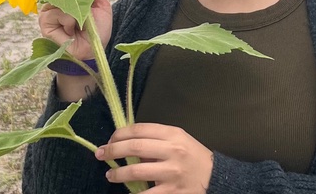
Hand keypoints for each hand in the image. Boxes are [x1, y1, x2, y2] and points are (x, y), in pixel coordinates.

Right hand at [39, 0, 111, 60]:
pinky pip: (56, 12)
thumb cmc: (98, 29)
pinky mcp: (45, 21)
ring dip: (74, 11)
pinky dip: (68, 21)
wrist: (93, 50)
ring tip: (79, 24)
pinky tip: (71, 30)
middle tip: (85, 10)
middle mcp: (57, 1)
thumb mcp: (101, 5)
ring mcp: (49, 10)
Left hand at [95, 123, 213, 192]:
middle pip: (135, 147)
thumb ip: (156, 140)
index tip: (110, 138)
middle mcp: (172, 151)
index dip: (121, 133)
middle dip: (113, 150)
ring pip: (136, 171)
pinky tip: (127, 192)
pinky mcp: (172, 193)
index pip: (140, 129)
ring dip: (118, 173)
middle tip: (100, 154)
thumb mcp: (178, 140)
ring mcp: (171, 173)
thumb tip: (129, 144)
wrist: (215, 178)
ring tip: (110, 175)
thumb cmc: (193, 156)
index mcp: (173, 134)